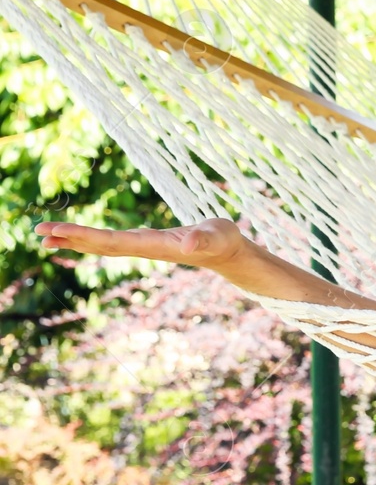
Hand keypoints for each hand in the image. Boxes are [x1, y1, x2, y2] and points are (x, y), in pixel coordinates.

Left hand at [36, 218, 248, 271]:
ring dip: (73, 241)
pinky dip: (87, 239)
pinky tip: (74, 238)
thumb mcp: (218, 235)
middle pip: (100, 245)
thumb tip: (187, 247)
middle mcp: (143, 249)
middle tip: (39, 231)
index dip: (85, 236)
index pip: (113, 241)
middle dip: (70, 238)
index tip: (59, 231)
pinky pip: (108, 242)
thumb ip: (203, 240)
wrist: (228, 253)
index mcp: (155, 245)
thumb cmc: (224, 241)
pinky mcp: (144, 243)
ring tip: (45, 236)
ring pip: (101, 246)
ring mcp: (142, 247)